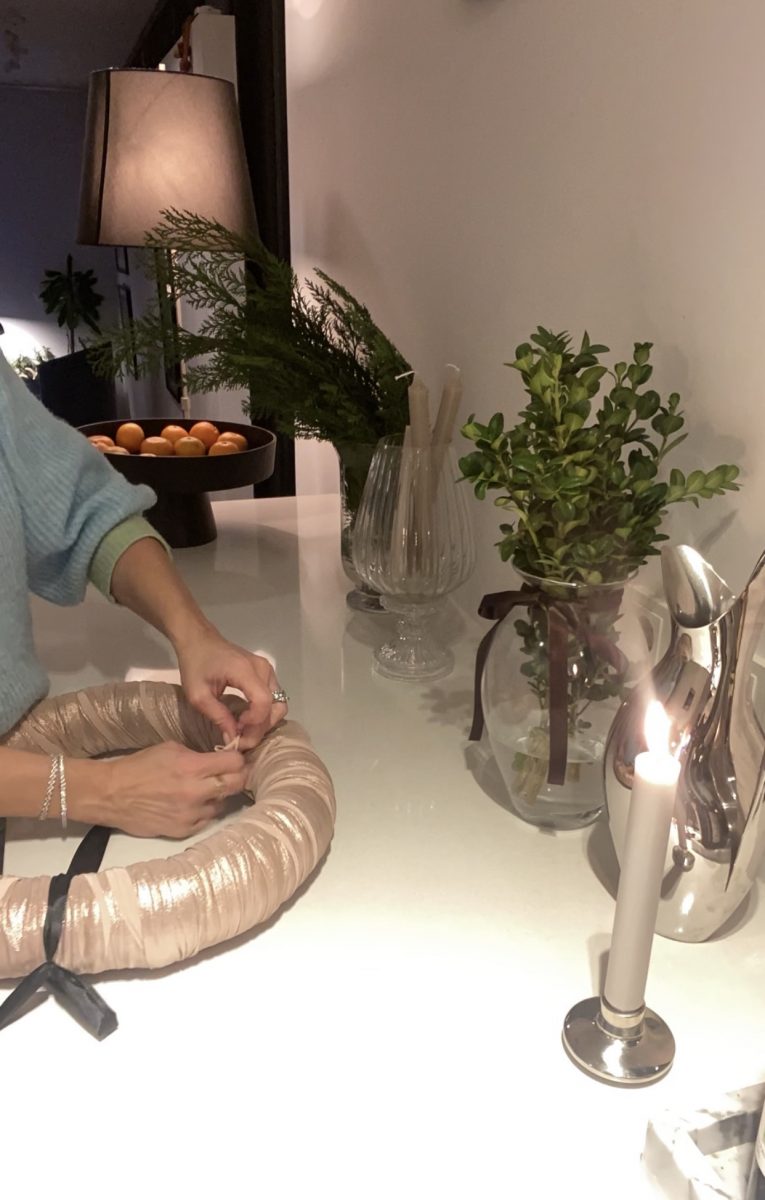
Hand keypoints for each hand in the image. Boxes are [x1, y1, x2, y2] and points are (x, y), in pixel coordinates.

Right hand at [100, 743, 246, 837]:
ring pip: (223, 804)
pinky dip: (204, 811)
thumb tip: (219, 759)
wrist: (112, 794)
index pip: (235, 763)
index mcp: (192, 767)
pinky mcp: (183, 830)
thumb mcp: (171, 749)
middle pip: (237, 784)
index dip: (238, 758)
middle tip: (232, 773)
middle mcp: (196, 792)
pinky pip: (207, 820)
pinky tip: (193, 803)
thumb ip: (198, 755)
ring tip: (205, 789)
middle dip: (238, 776)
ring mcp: (191, 814)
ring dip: (218, 796)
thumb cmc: (139, 767)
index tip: (235, 758)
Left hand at [175, 626, 287, 750]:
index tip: (237, 732)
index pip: (263, 702)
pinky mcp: (266, 673)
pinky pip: (274, 698)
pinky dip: (264, 713)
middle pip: (276, 706)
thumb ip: (218, 717)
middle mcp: (263, 669)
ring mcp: (267, 670)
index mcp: (245, 671)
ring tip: (243, 729)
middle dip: (260, 728)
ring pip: (279, 704)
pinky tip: (246, 718)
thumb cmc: (195, 664)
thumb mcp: (198, 695)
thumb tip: (233, 739)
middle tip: (240, 739)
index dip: (254, 723)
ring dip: (264, 722)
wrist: (199, 640)